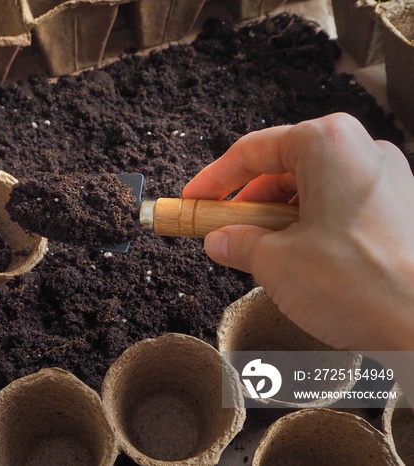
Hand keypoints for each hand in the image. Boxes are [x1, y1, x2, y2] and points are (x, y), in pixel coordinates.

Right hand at [183, 113, 413, 352]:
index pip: (252, 151)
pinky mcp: (399, 208)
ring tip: (260, 253)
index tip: (194, 199)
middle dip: (248, 202)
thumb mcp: (275, 262)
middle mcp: (361, 152)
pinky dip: (310, 226)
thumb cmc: (363, 284)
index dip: (213, 180)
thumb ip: (239, 243)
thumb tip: (221, 240)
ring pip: (312, 189)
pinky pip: (340, 206)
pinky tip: (298, 259)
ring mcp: (385, 180)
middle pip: (284, 168)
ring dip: (278, 217)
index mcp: (327, 145)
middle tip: (222, 230)